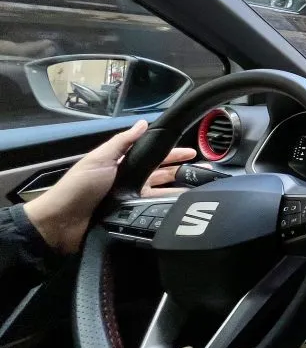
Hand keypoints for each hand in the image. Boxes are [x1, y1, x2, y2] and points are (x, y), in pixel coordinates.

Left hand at [23, 120, 196, 253]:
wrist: (61, 223)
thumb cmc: (78, 187)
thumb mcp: (99, 158)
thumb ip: (122, 142)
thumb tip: (143, 124)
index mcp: (121, 165)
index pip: (153, 156)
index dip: (172, 153)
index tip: (192, 150)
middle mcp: (129, 182)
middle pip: (161, 175)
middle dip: (182, 170)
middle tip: (203, 169)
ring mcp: (131, 201)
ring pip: (161, 194)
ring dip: (179, 190)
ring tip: (199, 189)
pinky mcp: (131, 219)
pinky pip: (153, 212)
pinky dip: (168, 209)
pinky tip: (181, 208)